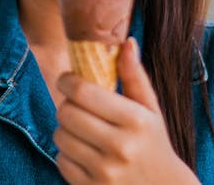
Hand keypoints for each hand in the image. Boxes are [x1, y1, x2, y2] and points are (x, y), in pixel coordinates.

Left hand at [54, 37, 200, 183]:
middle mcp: (120, 147)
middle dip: (66, 105)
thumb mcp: (151, 109)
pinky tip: (83, 152)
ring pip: (60, 136)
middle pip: (66, 113)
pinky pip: (61, 160)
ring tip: (82, 129)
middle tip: (76, 105)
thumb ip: (135, 76)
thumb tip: (127, 42)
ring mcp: (104, 171)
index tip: (68, 80)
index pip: (83, 92)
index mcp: (135, 121)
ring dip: (65, 129)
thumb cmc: (153, 143)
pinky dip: (67, 153)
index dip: (68, 81)